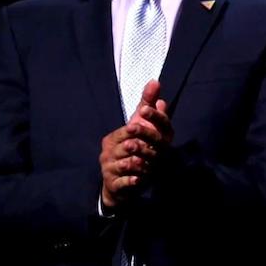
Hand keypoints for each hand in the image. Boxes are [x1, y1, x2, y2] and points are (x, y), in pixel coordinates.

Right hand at [99, 81, 170, 208]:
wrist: (119, 180)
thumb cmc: (131, 148)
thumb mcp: (138, 126)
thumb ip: (146, 105)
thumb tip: (155, 81)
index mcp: (115, 137)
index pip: (129, 129)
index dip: (142, 126)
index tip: (149, 122)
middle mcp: (110, 152)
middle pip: (128, 146)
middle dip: (140, 146)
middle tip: (150, 148)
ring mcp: (110, 168)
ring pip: (125, 164)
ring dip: (138, 164)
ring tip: (148, 165)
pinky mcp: (114, 184)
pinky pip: (122, 182)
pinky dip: (131, 181)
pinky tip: (139, 179)